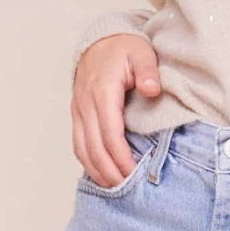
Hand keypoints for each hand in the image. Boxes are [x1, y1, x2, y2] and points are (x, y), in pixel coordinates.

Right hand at [72, 34, 162, 185]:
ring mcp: (78, 110)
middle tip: (128, 189)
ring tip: (115, 188)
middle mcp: (85, 104)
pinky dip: (88, 162)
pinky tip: (101, 173)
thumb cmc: (123, 49)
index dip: (122, 158)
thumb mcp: (141, 52)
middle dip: (110, 171)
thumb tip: (152, 89)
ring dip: (97, 171)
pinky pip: (78, 143)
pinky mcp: (77, 115)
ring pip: (82, 149)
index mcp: (102, 92)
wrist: (101, 41)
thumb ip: (148, 70)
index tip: (136, 172)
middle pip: (94, 147)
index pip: (111, 134)